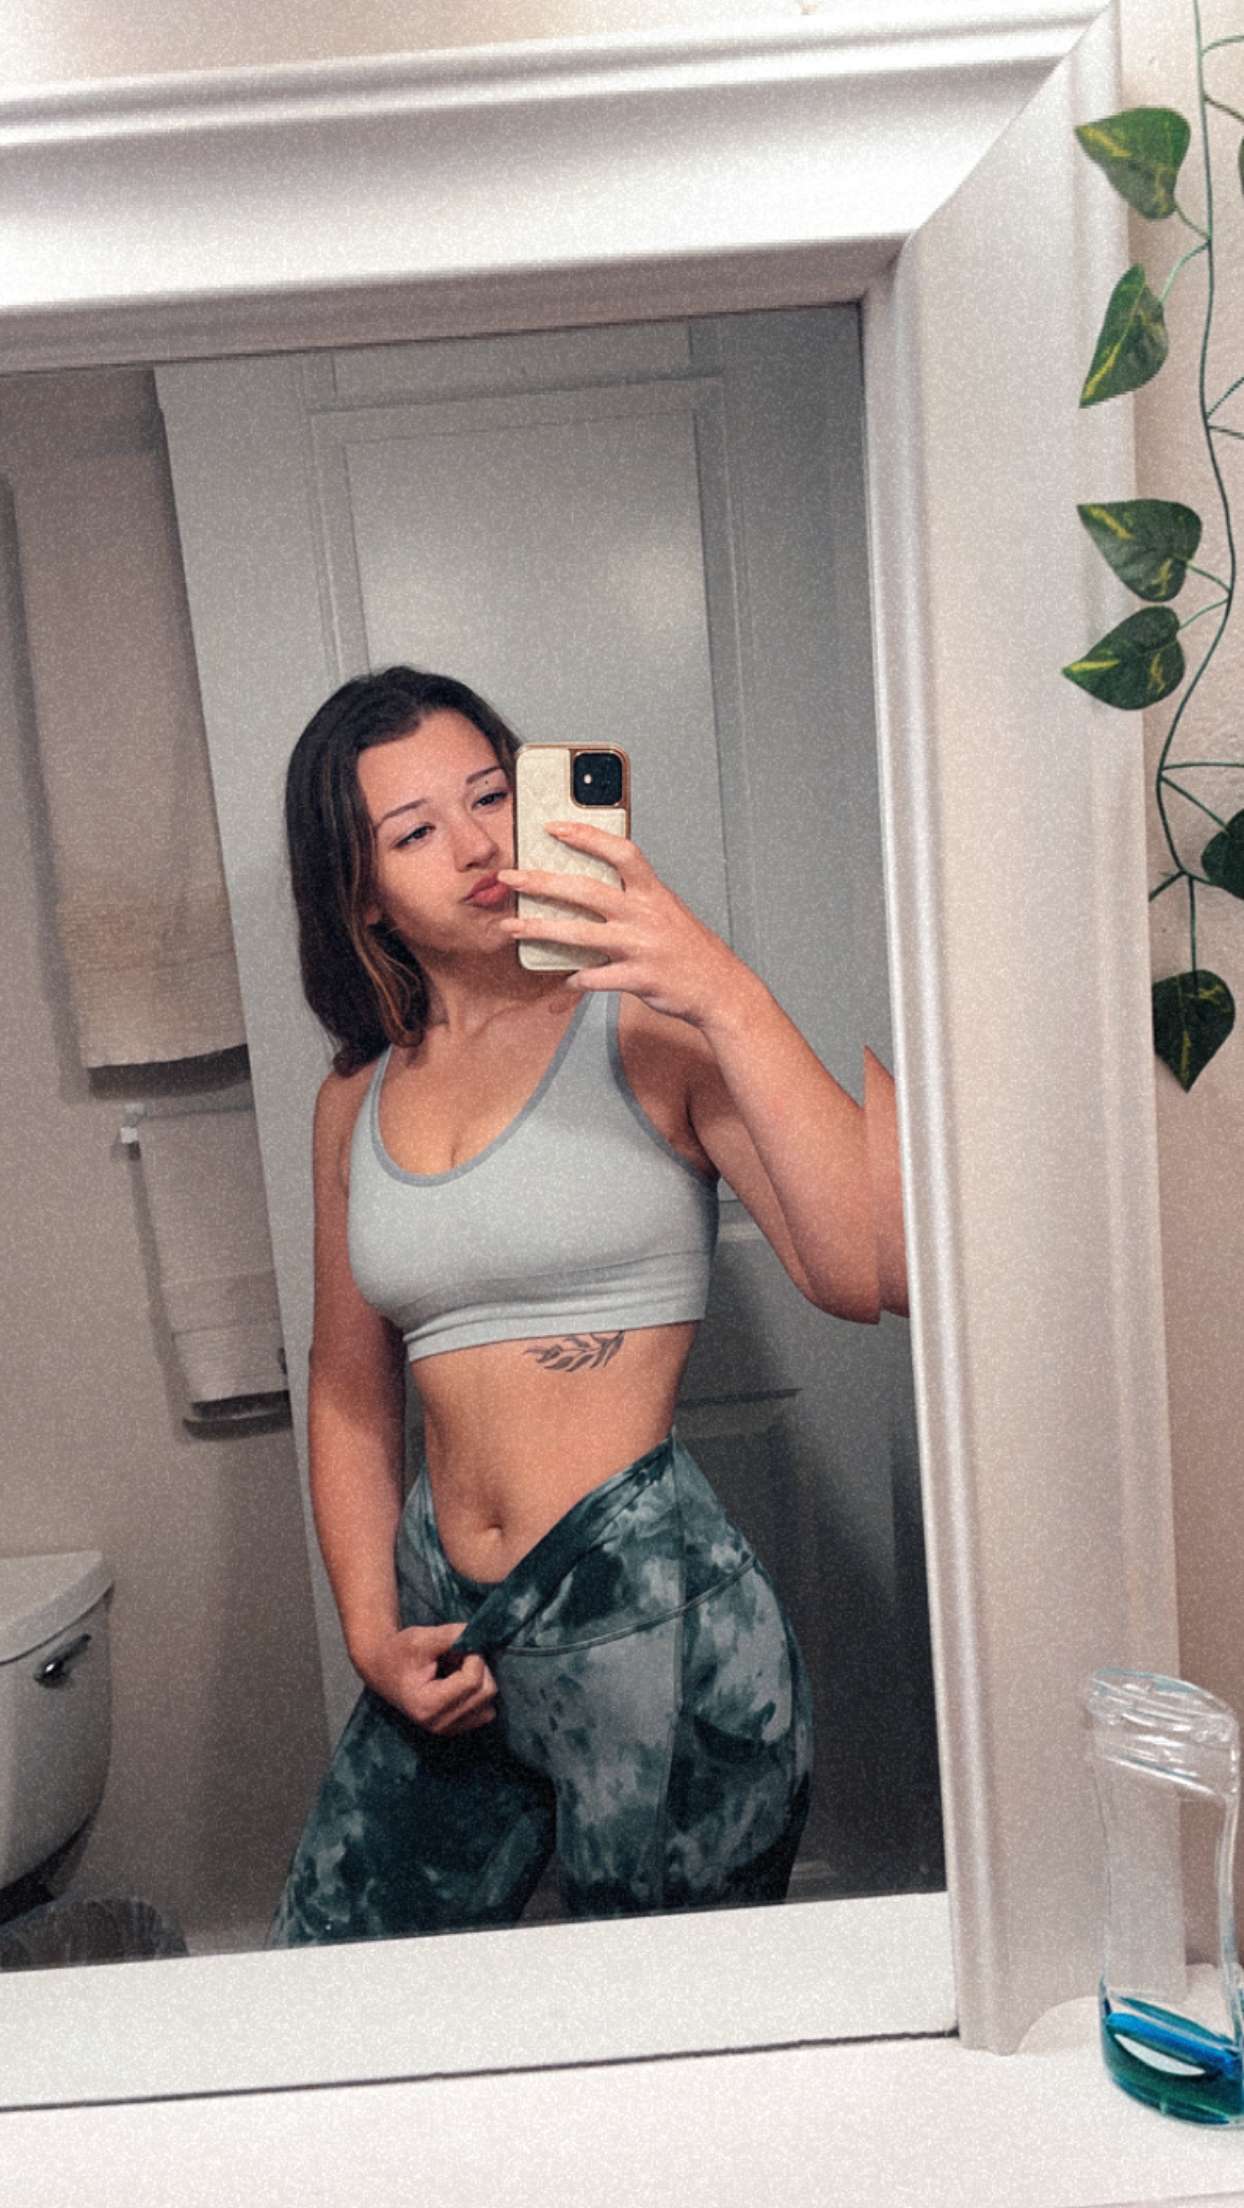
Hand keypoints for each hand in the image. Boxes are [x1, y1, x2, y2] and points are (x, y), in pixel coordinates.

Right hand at [353, 1621, 497, 1735]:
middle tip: (456, 1655)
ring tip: (454, 1669)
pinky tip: (458, 1683)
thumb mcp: (420, 1637)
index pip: (472, 1681)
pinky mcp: (455, 1729)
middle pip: (486, 1693)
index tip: (458, 1645)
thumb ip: (452, 1635)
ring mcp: (448, 1730)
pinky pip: (485, 1711)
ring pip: (489, 1703)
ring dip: (478, 1680)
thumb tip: (481, 1636)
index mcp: (427, 1705)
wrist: (382, 1670)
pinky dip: (477, 1694)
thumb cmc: (400, 1652)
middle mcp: (439, 1724)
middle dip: (478, 1667)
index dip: (473, 1656)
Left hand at [495, 822, 750, 1027]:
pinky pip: (596, 977)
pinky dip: (577, 980)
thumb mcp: (667, 911)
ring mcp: (641, 947)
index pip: (620, 852)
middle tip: (510, 878)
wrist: (720, 987)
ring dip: (540, 930)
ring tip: (511, 927)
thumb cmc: (689, 948)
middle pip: (585, 891)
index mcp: (653, 893)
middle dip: (542, 882)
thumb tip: (590, 889)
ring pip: (580, 934)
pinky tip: (564, 981)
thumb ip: (634, 897)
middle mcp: (645, 915)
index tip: (553, 827)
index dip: (587, 836)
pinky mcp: (639, 978)